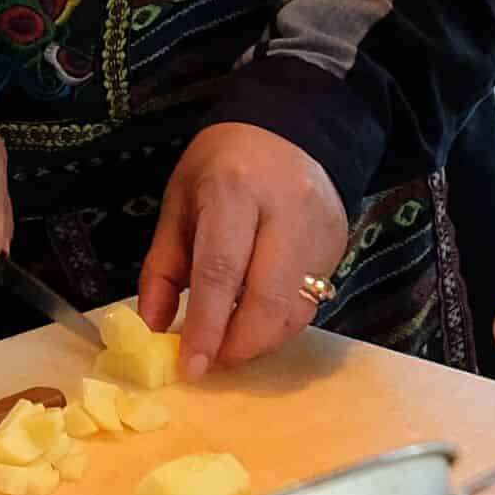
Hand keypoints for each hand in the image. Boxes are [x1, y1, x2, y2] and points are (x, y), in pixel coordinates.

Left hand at [142, 123, 349, 369]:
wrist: (290, 128)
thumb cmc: (222, 164)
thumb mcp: (180, 201)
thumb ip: (163, 266)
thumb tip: (154, 326)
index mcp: (236, 190)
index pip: (221, 271)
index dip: (206, 326)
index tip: (191, 366)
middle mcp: (286, 211)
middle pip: (267, 300)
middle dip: (238, 345)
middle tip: (211, 363)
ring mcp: (320, 231)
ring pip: (295, 311)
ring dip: (260, 341)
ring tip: (229, 346)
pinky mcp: (339, 247)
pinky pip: (311, 303)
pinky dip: (280, 324)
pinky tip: (255, 323)